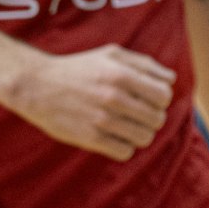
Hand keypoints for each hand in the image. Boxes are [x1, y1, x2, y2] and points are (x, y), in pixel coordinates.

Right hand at [4, 44, 176, 161]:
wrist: (37, 86)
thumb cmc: (79, 68)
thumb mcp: (111, 55)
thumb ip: (144, 64)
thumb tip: (171, 79)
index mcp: (122, 74)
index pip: (164, 95)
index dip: (161, 98)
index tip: (149, 99)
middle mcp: (114, 97)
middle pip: (157, 119)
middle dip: (152, 117)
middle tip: (139, 114)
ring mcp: (102, 120)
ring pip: (144, 138)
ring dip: (140, 134)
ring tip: (128, 126)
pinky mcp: (90, 139)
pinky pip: (125, 152)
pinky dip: (124, 147)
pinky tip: (115, 137)